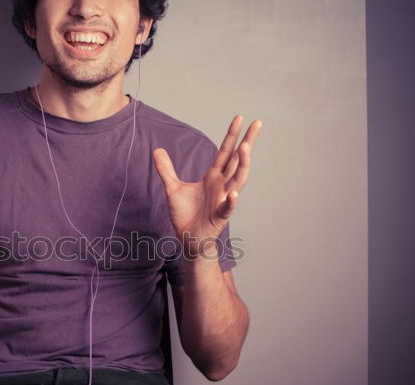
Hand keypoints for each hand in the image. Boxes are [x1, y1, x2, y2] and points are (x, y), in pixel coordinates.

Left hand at [152, 115, 261, 257]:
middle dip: (247, 142)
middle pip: (238, 160)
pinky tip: (233, 194)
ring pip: (238, 181)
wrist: (188, 238)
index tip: (239, 117)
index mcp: (213, 177)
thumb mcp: (172, 188)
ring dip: (243, 165)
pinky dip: (231, 202)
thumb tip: (156, 149)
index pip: (225, 152)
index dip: (231, 135)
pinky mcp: (220, 217)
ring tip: (245, 148)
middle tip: (257, 123)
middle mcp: (222, 185)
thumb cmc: (185, 214)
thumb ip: (166, 169)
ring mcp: (223, 200)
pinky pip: (227, 208)